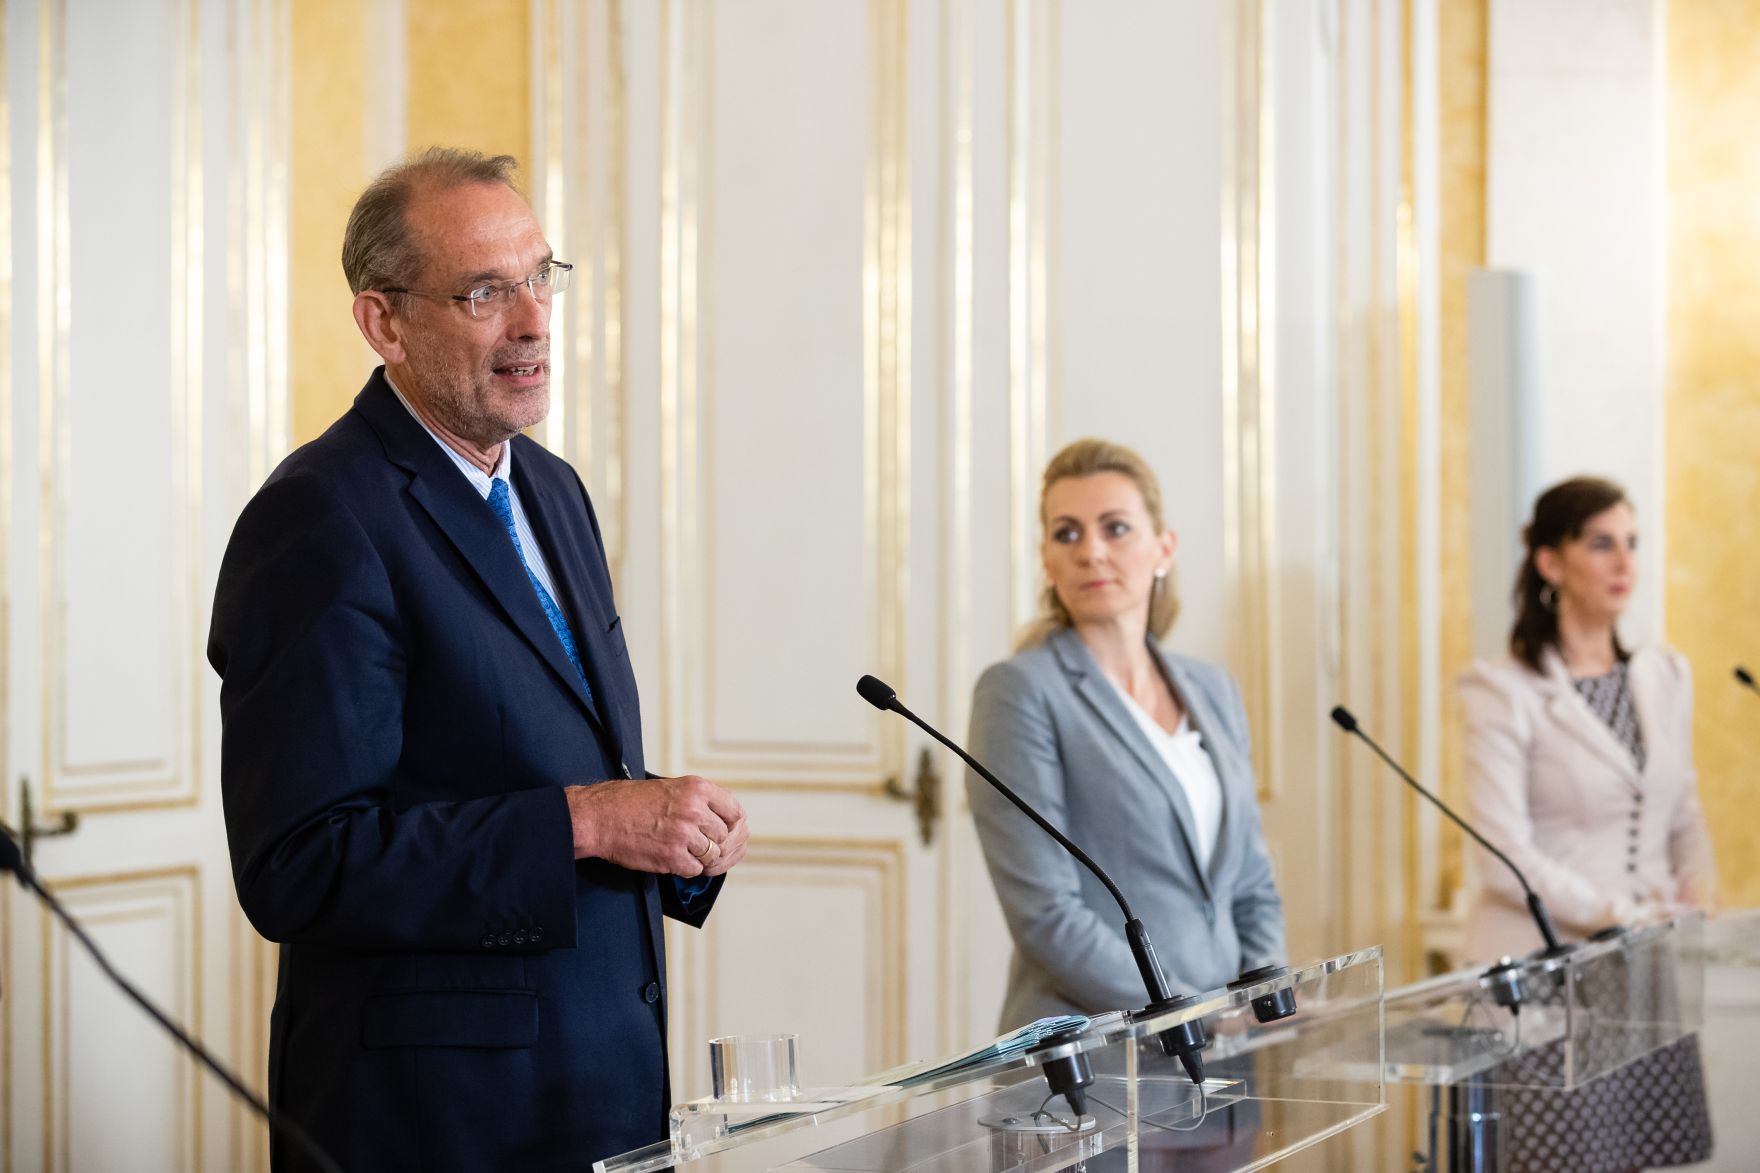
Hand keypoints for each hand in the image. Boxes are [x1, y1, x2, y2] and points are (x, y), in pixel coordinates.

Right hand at [565, 774, 748, 877]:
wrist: (600, 817)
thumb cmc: (630, 802)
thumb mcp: (671, 788)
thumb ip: (699, 801)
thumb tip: (724, 820)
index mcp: (697, 789)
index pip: (735, 812)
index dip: (733, 826)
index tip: (727, 833)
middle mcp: (694, 810)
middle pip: (725, 837)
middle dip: (717, 845)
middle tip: (706, 849)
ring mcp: (684, 835)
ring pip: (712, 856)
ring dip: (703, 859)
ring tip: (689, 855)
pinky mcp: (671, 857)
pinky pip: (694, 870)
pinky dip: (687, 869)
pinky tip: (676, 861)